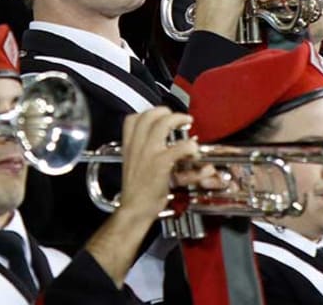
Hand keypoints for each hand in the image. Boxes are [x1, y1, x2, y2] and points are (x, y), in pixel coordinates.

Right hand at [116, 107, 199, 223]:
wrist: (134, 210)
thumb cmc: (135, 193)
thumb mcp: (132, 166)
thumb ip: (142, 152)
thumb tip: (158, 145)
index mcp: (128, 146)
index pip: (133, 119)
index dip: (148, 113)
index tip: (158, 115)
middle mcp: (137, 146)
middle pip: (150, 115)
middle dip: (166, 111)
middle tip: (177, 117)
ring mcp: (149, 153)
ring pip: (163, 124)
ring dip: (178, 119)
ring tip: (187, 123)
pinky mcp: (161, 164)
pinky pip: (180, 147)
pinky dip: (190, 146)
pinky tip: (193, 150)